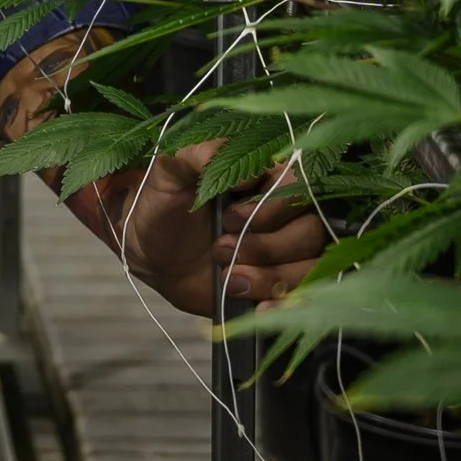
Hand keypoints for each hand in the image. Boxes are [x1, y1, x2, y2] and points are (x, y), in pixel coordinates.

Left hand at [74, 142, 325, 317]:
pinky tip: (257, 306)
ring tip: (226, 277)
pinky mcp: (281, 285)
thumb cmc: (163, 206)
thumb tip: (249, 172)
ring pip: (309, 267)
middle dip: (263, 247)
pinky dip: (282, 305)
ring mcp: (287, 253)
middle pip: (309, 232)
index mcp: (266, 178)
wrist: (152, 256)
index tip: (228, 218)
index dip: (270, 208)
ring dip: (267, 277)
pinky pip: (304, 299)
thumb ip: (198, 154)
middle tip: (219, 247)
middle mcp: (286, 215)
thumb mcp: (169, 172)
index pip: (300, 186)